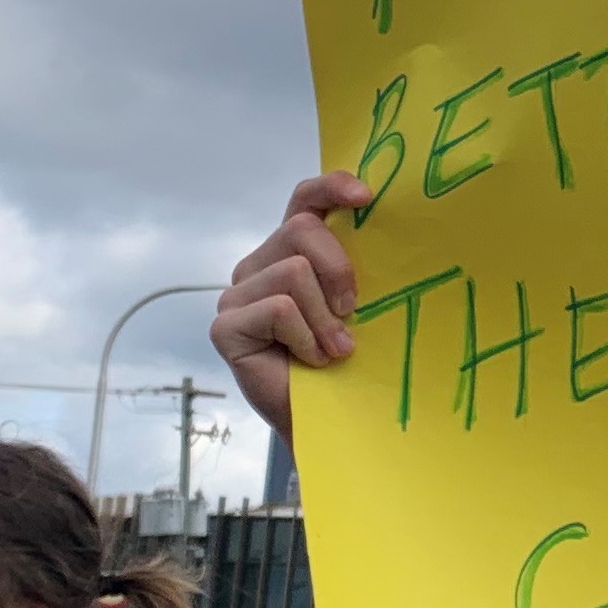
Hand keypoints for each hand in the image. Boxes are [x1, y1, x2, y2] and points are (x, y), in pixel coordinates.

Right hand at [212, 174, 374, 431]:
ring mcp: (236, 295)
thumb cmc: (348, 360)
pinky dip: (305, 338)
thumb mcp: (359, 302)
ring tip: (333, 349)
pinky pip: (279, 309)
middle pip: (301, 229)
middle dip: (338, 269)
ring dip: (324, 318)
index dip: (332, 186)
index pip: (305, 199)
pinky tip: (309, 361)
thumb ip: (357, 263)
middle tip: (352, 311)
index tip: (367, 197)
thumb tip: (381, 220)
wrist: (332, 421)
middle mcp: (258, 264)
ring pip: (293, 272)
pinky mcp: (225, 327)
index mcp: (291, 250)